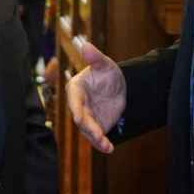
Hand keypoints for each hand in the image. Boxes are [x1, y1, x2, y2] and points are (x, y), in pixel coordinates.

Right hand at [66, 39, 125, 153]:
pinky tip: (110, 148)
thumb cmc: (107, 73)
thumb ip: (95, 58)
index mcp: (76, 89)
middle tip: (98, 134)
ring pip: (88, 130)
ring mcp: (87, 117)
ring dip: (96, 138)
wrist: (120, 88)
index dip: (76, 109)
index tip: (79, 117)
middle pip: (81, 118)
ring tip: (106, 144)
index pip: (74, 99)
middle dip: (89, 127)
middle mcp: (78, 105)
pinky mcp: (96, 127)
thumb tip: (86, 45)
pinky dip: (102, 144)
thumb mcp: (105, 64)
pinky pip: (97, 137)